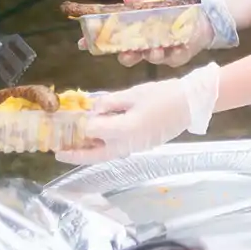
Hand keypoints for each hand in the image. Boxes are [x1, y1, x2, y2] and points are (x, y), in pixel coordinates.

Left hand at [58, 63, 220, 163]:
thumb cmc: (163, 95)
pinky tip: (98, 141)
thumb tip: (93, 110)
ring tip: (74, 148)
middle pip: (95, 155)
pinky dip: (104, 148)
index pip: (91, 131)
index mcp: (123, 130)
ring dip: (89, 153)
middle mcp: (127, 144)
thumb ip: (109, 103)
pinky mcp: (143, 146)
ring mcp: (136, 148)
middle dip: (75, 155)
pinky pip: (118, 150)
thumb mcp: (133, 93)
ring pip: (106, 155)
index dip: (77, 126)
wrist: (193, 104)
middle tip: (57, 152)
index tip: (65, 121)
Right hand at [111, 0, 237, 67]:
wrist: (201, 18)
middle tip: (129, 54)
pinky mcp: (180, 56)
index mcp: (139, 37)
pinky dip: (177, 53)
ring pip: (155, 58)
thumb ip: (144, 3)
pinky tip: (179, 48)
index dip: (113, 48)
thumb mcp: (159, 3)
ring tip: (157, 49)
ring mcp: (164, 54)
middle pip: (134, 58)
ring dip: (154, 55)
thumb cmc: (174, 12)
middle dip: (130, 57)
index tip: (105, 47)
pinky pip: (177, 58)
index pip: (122, 46)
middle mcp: (148, 48)